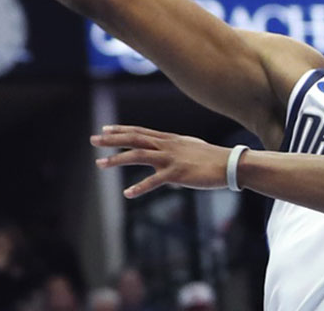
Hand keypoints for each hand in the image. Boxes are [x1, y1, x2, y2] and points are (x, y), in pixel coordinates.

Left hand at [91, 125, 234, 197]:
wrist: (230, 164)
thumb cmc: (212, 159)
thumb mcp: (191, 150)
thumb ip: (176, 154)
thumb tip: (168, 168)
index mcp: (170, 139)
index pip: (141, 132)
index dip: (122, 130)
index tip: (105, 129)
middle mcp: (167, 145)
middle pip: (135, 139)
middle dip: (112, 139)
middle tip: (93, 140)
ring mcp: (171, 159)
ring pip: (139, 155)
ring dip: (117, 160)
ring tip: (100, 164)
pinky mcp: (177, 174)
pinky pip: (154, 181)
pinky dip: (139, 187)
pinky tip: (127, 194)